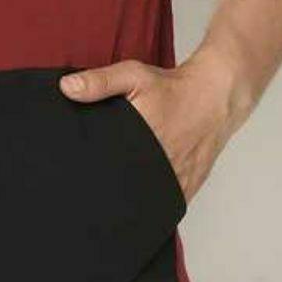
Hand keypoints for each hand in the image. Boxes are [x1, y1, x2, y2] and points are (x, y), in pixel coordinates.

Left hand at [58, 49, 240, 204]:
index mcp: (142, 141)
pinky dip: (151, 206)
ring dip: (130, 204)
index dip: (91, 179)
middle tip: (88, 196)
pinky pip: (165, 205)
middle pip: (125, 191)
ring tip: (109, 206)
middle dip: (107, 194)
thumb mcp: (133, 76)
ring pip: (146, 203)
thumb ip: (99, 82)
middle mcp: (160, 165)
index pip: (109, 171)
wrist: (214, 96)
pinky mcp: (187, 187)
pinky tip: (136, 206)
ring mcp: (175, 180)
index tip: (76, 183)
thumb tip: (66, 88)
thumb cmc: (172, 87)